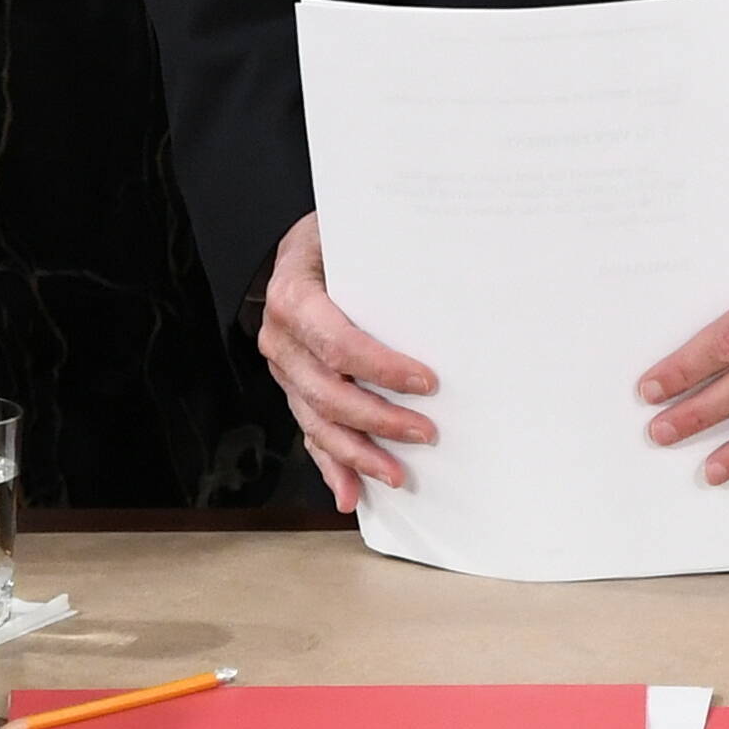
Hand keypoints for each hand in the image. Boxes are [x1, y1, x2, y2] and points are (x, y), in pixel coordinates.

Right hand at [259, 213, 441, 512]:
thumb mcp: (354, 234)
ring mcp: (286, 368)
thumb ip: (385, 260)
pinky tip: (351, 494)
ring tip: (399, 475)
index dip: (380, 368)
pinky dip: (331, 467)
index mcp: (293, 297)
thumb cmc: (338, 237)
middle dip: (378, 420)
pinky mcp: (295, 388)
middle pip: (327, 393)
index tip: (426, 382)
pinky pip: (310, 433)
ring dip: (358, 454)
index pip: (336, 343)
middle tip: (428, 434)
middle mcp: (281, 339)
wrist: (304, 244)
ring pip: (317, 422)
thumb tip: (448, 285)